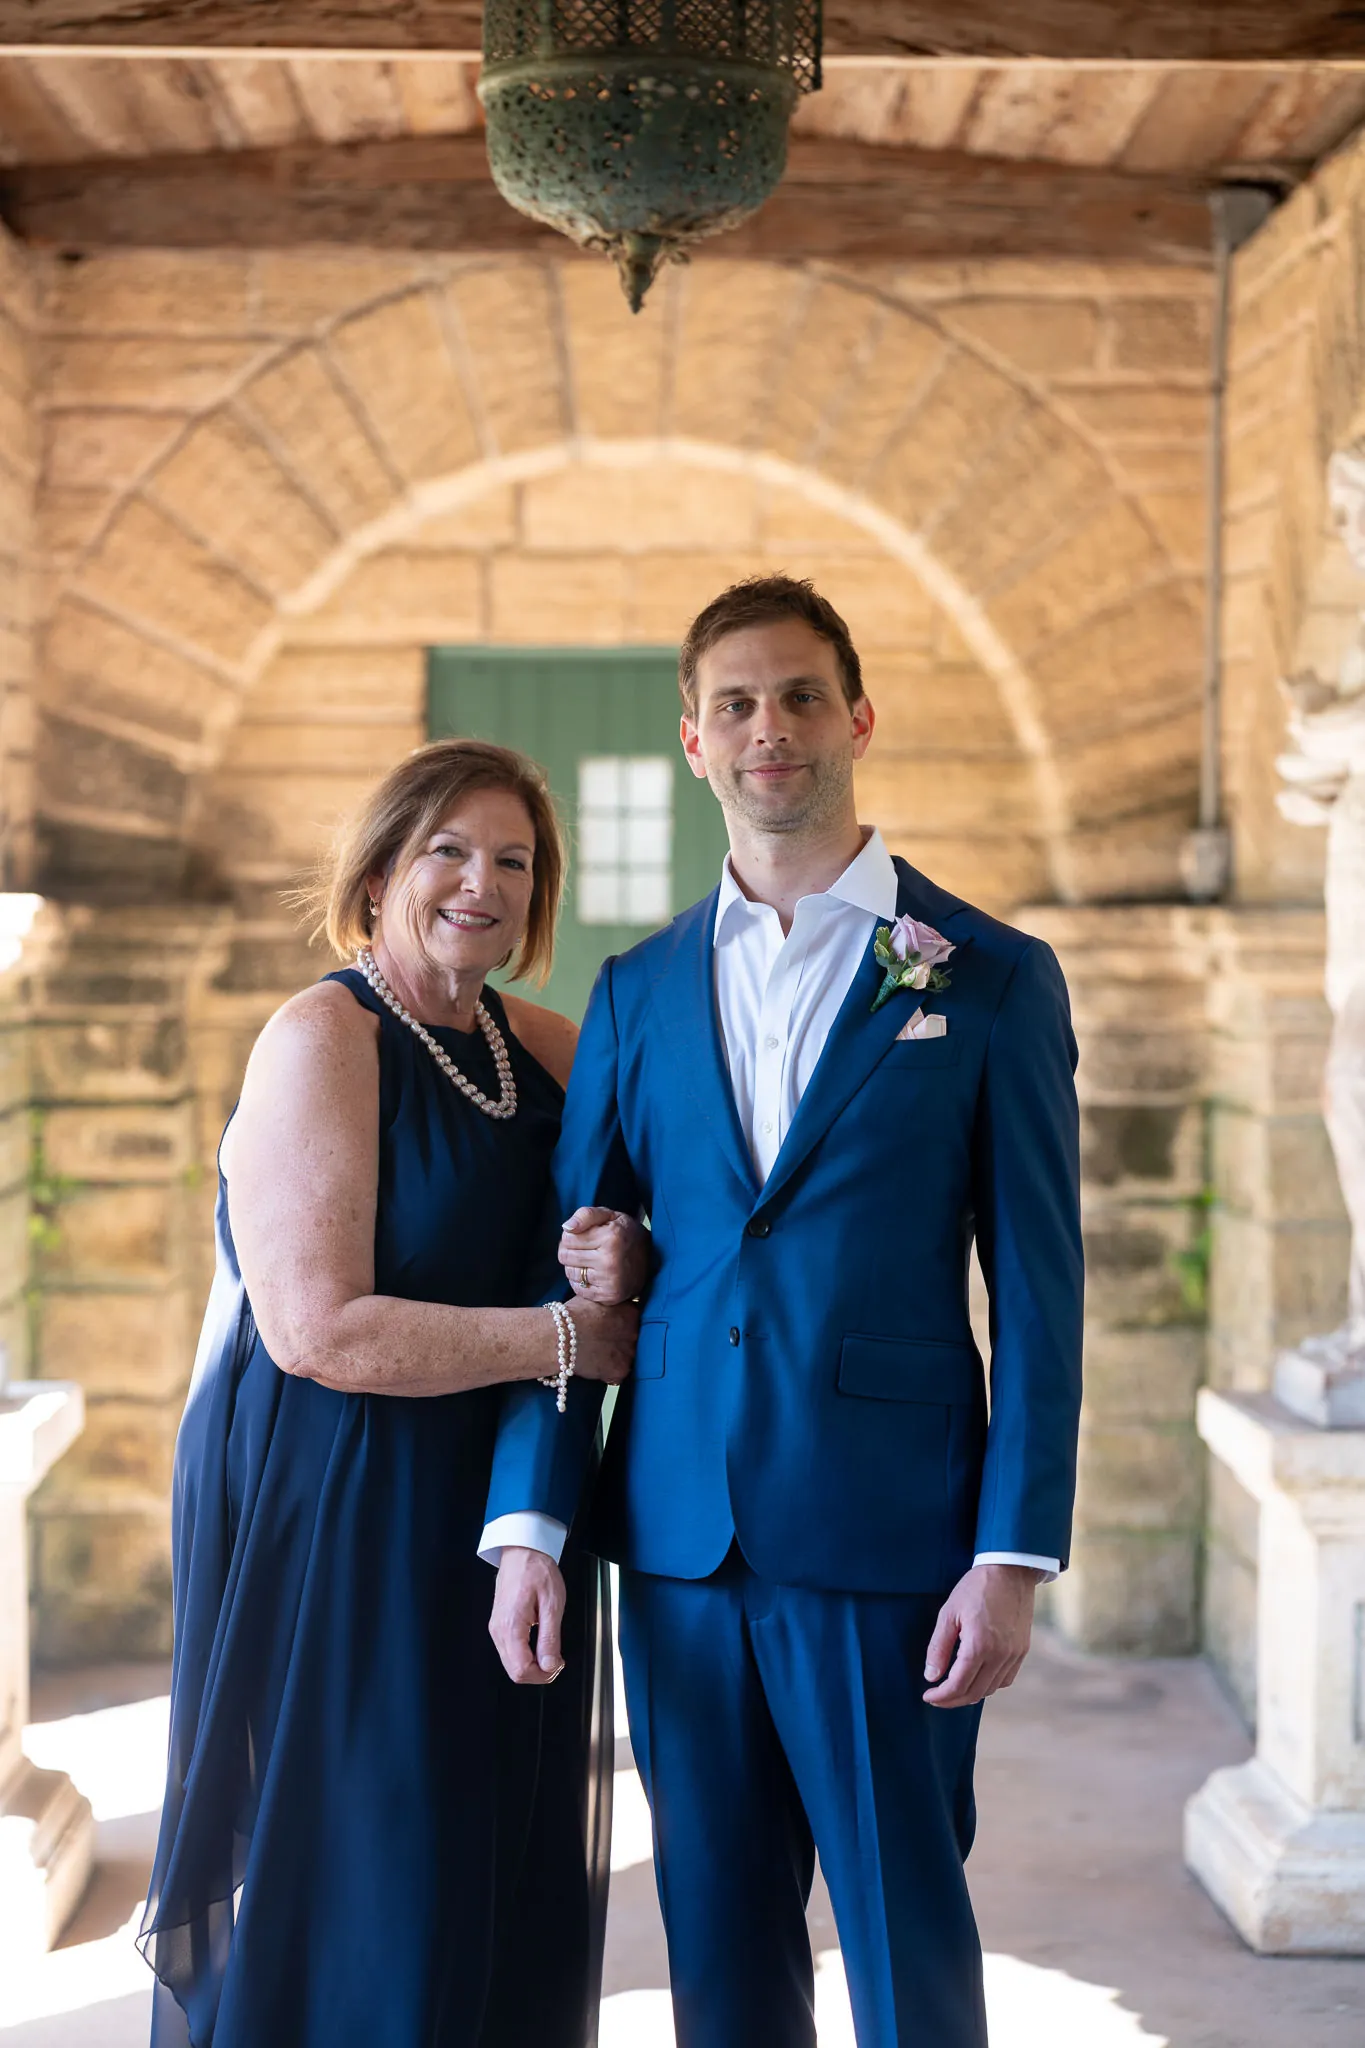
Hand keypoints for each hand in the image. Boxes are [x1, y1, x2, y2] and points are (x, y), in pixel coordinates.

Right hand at [490, 1547, 566, 1684]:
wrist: (522, 1550)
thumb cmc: (537, 1569)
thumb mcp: (552, 1603)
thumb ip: (550, 1638)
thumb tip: (549, 1665)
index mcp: (511, 1626)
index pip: (521, 1670)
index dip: (542, 1675)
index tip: (557, 1665)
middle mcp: (499, 1630)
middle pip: (514, 1672)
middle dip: (538, 1673)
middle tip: (556, 1660)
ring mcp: (496, 1628)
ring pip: (511, 1664)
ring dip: (533, 1665)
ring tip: (550, 1651)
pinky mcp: (499, 1625)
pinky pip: (510, 1652)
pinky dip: (526, 1655)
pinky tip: (539, 1644)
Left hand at [559, 1207, 648, 1303]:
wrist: (651, 1260)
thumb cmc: (625, 1234)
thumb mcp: (609, 1215)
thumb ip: (586, 1215)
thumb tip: (566, 1227)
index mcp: (611, 1237)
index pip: (567, 1238)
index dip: (572, 1235)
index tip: (584, 1236)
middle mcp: (610, 1260)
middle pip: (565, 1256)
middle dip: (570, 1250)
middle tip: (585, 1249)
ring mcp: (610, 1281)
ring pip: (570, 1273)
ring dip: (575, 1266)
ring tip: (591, 1261)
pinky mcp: (609, 1296)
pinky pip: (578, 1289)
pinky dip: (581, 1282)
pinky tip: (594, 1274)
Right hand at [568, 1297, 637, 1383]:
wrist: (559, 1336)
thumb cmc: (572, 1315)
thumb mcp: (594, 1298)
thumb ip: (606, 1302)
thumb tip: (603, 1303)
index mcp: (630, 1312)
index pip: (630, 1319)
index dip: (616, 1324)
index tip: (605, 1328)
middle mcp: (634, 1333)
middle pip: (629, 1339)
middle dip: (616, 1341)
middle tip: (599, 1342)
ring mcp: (628, 1353)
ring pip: (624, 1357)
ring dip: (612, 1358)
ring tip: (594, 1355)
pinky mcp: (619, 1371)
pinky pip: (616, 1375)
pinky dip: (606, 1373)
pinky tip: (593, 1366)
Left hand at [922, 1563, 1039, 1707]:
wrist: (1009, 1570)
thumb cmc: (976, 1587)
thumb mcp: (949, 1613)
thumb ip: (939, 1648)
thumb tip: (931, 1676)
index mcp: (979, 1646)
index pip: (957, 1685)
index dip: (941, 1696)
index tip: (928, 1696)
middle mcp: (1000, 1655)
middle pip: (975, 1693)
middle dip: (953, 1700)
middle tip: (937, 1697)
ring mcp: (1014, 1654)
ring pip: (991, 1689)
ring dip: (971, 1694)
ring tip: (954, 1688)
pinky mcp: (1022, 1650)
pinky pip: (1006, 1679)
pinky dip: (990, 1684)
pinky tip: (978, 1677)